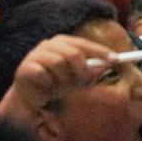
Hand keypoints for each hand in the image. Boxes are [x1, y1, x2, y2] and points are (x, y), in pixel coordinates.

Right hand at [0, 35, 115, 121]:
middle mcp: (47, 45)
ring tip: (59, 85)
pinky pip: (43, 73)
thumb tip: (110, 64)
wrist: (32, 97)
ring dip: (63, 78)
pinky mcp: (25, 67)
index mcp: (61, 43)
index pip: (83, 44)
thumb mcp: (78, 78)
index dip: (100, 51)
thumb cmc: (57, 84)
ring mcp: (35, 55)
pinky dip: (48, 82)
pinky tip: (46, 86)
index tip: (116, 60)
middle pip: (73, 53)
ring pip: (58, 63)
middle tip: (84, 81)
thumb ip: (92, 70)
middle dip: (82, 70)